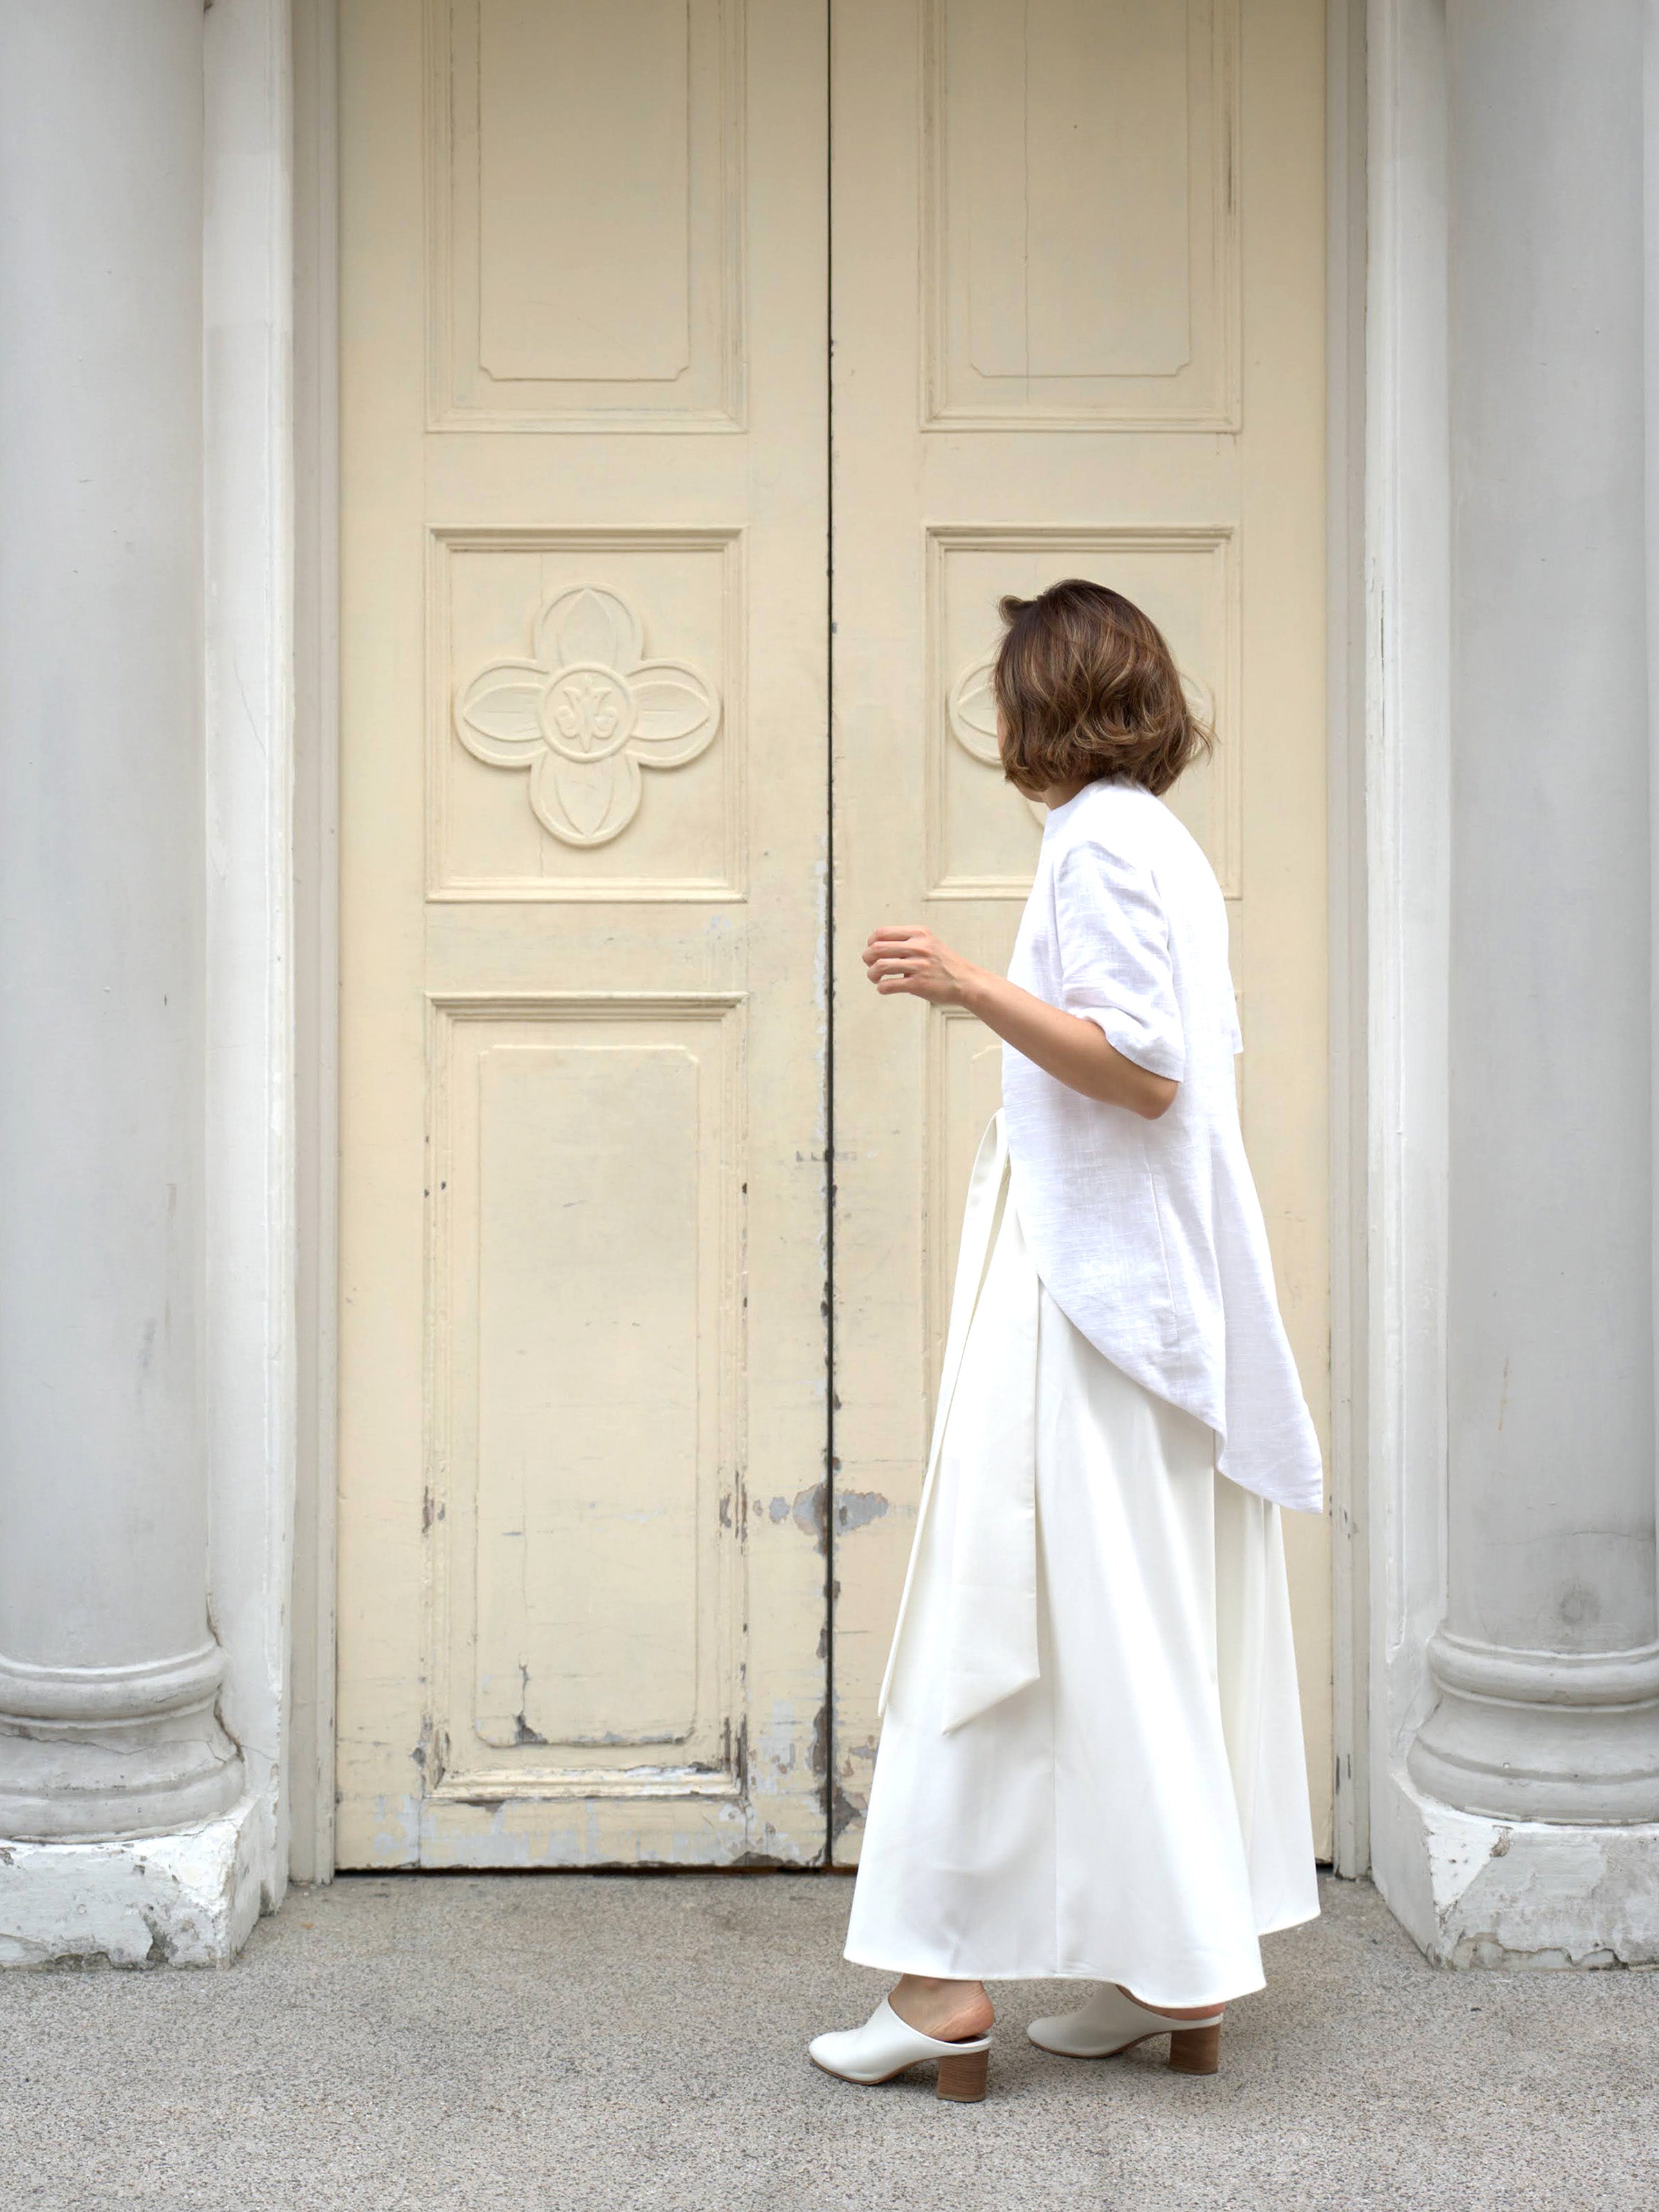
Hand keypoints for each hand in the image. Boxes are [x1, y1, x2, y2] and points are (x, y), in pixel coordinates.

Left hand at [863, 926, 978, 1005]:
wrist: (966, 981)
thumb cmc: (943, 963)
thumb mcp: (928, 943)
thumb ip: (906, 941)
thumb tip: (875, 947)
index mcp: (919, 933)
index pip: (881, 932)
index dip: (871, 942)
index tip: (873, 952)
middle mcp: (919, 947)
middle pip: (877, 948)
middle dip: (867, 958)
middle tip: (870, 966)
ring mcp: (919, 965)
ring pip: (880, 966)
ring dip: (872, 974)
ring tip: (875, 979)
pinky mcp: (919, 984)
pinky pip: (889, 985)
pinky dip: (881, 988)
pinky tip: (884, 988)